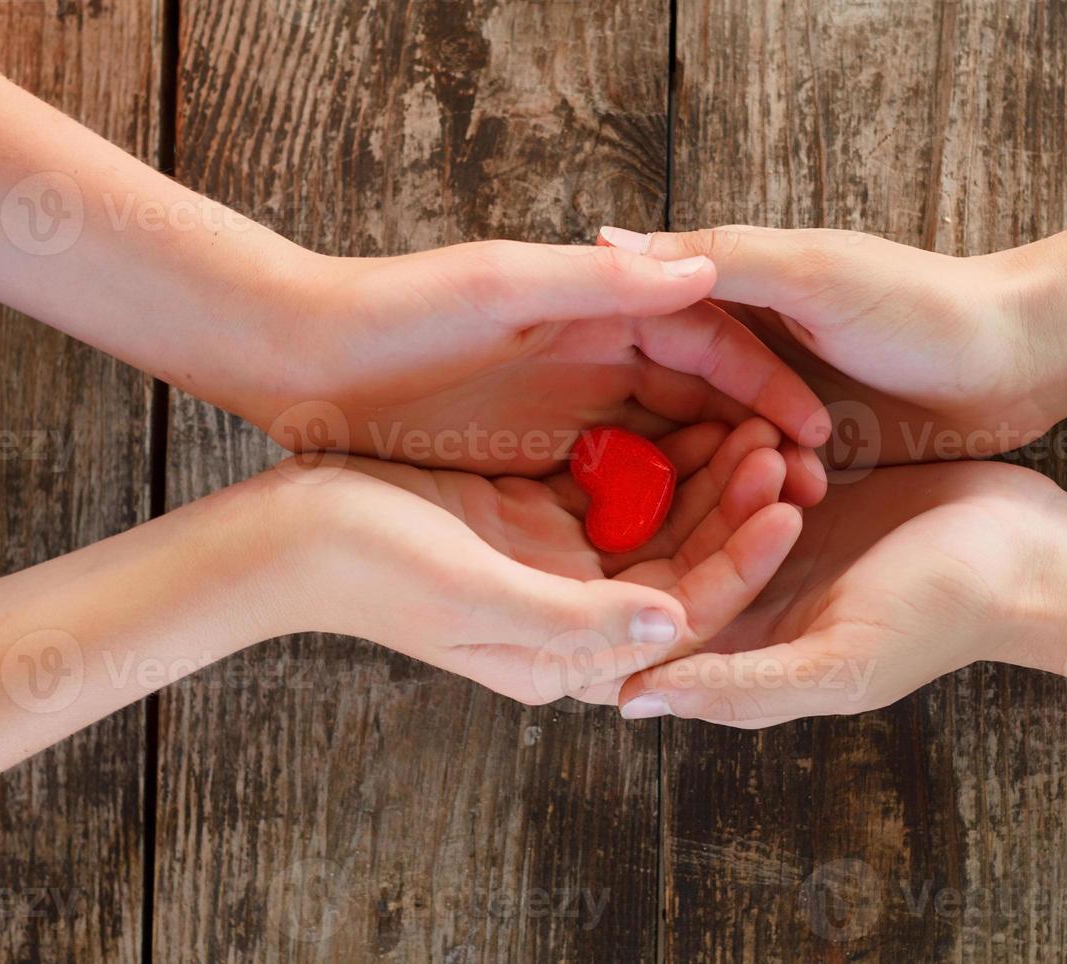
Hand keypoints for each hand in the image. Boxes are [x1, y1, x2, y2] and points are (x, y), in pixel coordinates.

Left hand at [242, 241, 828, 502]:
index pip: (713, 347)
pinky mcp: (542, 466)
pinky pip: (617, 499)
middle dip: (755, 452)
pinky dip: (654, 522)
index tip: (818, 436)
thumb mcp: (501, 289)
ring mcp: (573, 418)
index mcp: (605, 310)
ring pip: (668, 460)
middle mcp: (602, 363)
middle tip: (801, 500)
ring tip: (759, 534)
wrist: (306, 360)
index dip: (769, 389)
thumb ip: (602, 284)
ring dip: (714, 494)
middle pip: (704, 410)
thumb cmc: (397, 312)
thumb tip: (708, 270)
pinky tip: (684, 559)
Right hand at [266, 419, 804, 705]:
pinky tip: (693, 411)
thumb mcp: (474, 593)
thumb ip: (575, 617)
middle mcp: (570, 616)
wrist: (278, 536)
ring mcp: (554, 567)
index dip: (741, 562)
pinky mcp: (533, 521)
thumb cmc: (364, 567)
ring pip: (658, 523)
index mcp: (562, 655)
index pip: (679, 615)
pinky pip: (616, 489)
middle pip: (681, 566)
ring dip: (707, 480)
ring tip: (755, 424)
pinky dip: (657, 456)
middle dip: (737, 512)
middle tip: (787, 449)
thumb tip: (673, 626)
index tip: (788, 501)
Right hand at [598, 225, 1056, 465]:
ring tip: (730, 501)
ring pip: (714, 452)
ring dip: (718, 481)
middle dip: (661, 448)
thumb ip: (718, 261)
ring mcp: (773, 404)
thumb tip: (601, 244)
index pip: (641, 334)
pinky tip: (767, 521)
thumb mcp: (813, 274)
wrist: (1019, 362)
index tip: (571, 427)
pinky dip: (762, 500)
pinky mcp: (808, 451)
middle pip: (667, 403)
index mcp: (728, 293)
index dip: (604, 374)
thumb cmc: (921, 304)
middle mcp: (739, 350)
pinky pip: (763, 483)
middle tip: (634, 496)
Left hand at [615, 462, 1062, 725]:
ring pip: (711, 504)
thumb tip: (629, 703)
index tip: (636, 534)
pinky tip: (777, 426)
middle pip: (678, 554)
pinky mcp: (805, 500)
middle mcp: (752, 603)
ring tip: (765, 444)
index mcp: (745, 653)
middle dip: (695, 510)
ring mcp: (778, 550)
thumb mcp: (838, 663)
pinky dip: (757, 450)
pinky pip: (750, 472)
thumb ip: (738, 688)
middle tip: (730, 472)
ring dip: (728, 472)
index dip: (635, 584)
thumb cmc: (943, 614)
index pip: (652, 629)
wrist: (1027, 551)